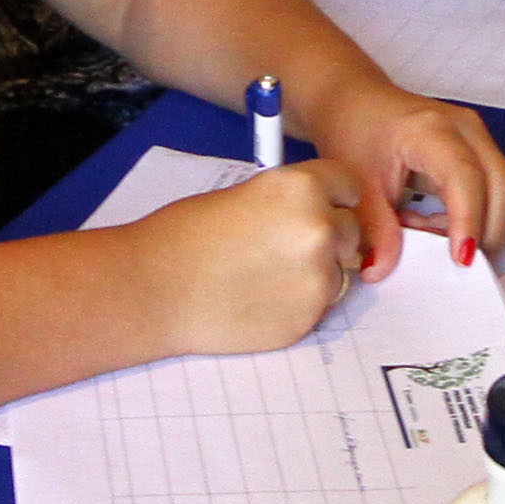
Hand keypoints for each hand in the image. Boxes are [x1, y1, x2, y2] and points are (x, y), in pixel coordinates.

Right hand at [141, 157, 376, 354]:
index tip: (324, 206)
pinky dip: (299, 303)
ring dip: (316, 272)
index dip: (334, 197)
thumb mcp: (243, 196)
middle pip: (350, 230)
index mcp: (301, 188)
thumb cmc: (184, 236)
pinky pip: (320, 306)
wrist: (154, 288)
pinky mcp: (308, 318)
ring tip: (266, 276)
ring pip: (339, 272)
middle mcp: (319, 228)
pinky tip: (260, 299)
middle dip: (328, 236)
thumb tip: (316, 214)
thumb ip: (288, 202)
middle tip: (286, 247)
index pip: (348, 186)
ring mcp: (317, 277)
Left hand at [292, 74, 504, 274]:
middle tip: (452, 266)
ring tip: (422, 232)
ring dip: (475, 226)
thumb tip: (384, 270)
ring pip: (500, 193)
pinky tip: (428, 221)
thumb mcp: (357, 183)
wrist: (353, 101)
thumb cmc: (354, 129)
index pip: (465, 178)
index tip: (462, 260)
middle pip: (499, 187)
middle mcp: (464, 129)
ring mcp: (476, 137)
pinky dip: (468, 217)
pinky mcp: (476, 150)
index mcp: (431, 129)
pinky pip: (488, 192)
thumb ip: (374, 229)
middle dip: (485, 233)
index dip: (468, 221)